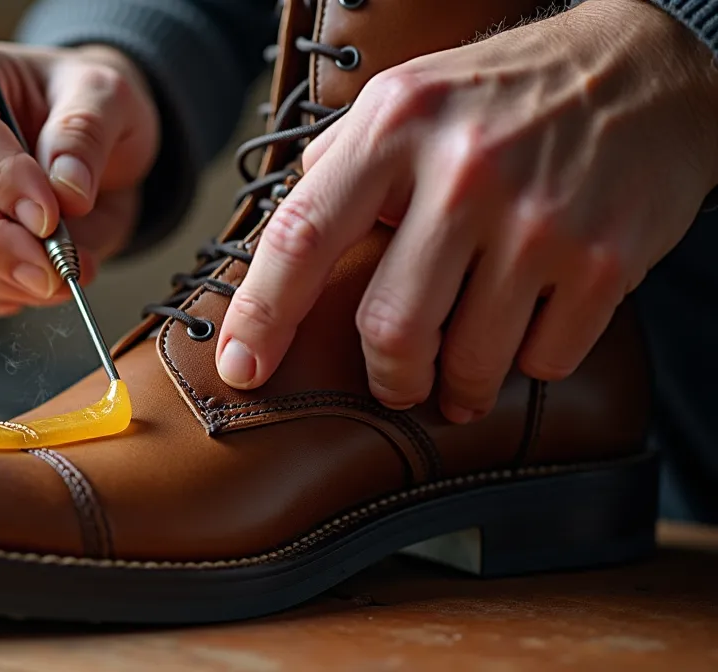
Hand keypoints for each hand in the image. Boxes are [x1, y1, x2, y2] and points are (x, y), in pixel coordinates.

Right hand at [0, 43, 159, 320]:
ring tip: (63, 276)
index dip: (5, 181)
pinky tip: (38, 285)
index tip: (53, 213)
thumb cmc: (82, 109)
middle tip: (55, 266)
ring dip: (1, 281)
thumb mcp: (103, 95)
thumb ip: (85, 132)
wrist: (89, 150)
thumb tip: (66, 190)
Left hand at [216, 0, 717, 422]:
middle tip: (395, 380)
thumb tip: (281, 241)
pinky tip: (528, 327)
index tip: (241, 368)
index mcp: (396, 124)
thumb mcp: (409, 96)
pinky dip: (527, 363)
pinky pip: (543, 360)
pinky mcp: (603, 260)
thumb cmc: (509, 92)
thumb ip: (341, 164)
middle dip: (387, 375)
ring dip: (458, 385)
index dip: (261, 315)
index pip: (301, 236)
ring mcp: (537, 219)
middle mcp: (463, 170)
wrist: (649, 68)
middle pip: (388, 325)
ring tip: (461, 373)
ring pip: (469, 361)